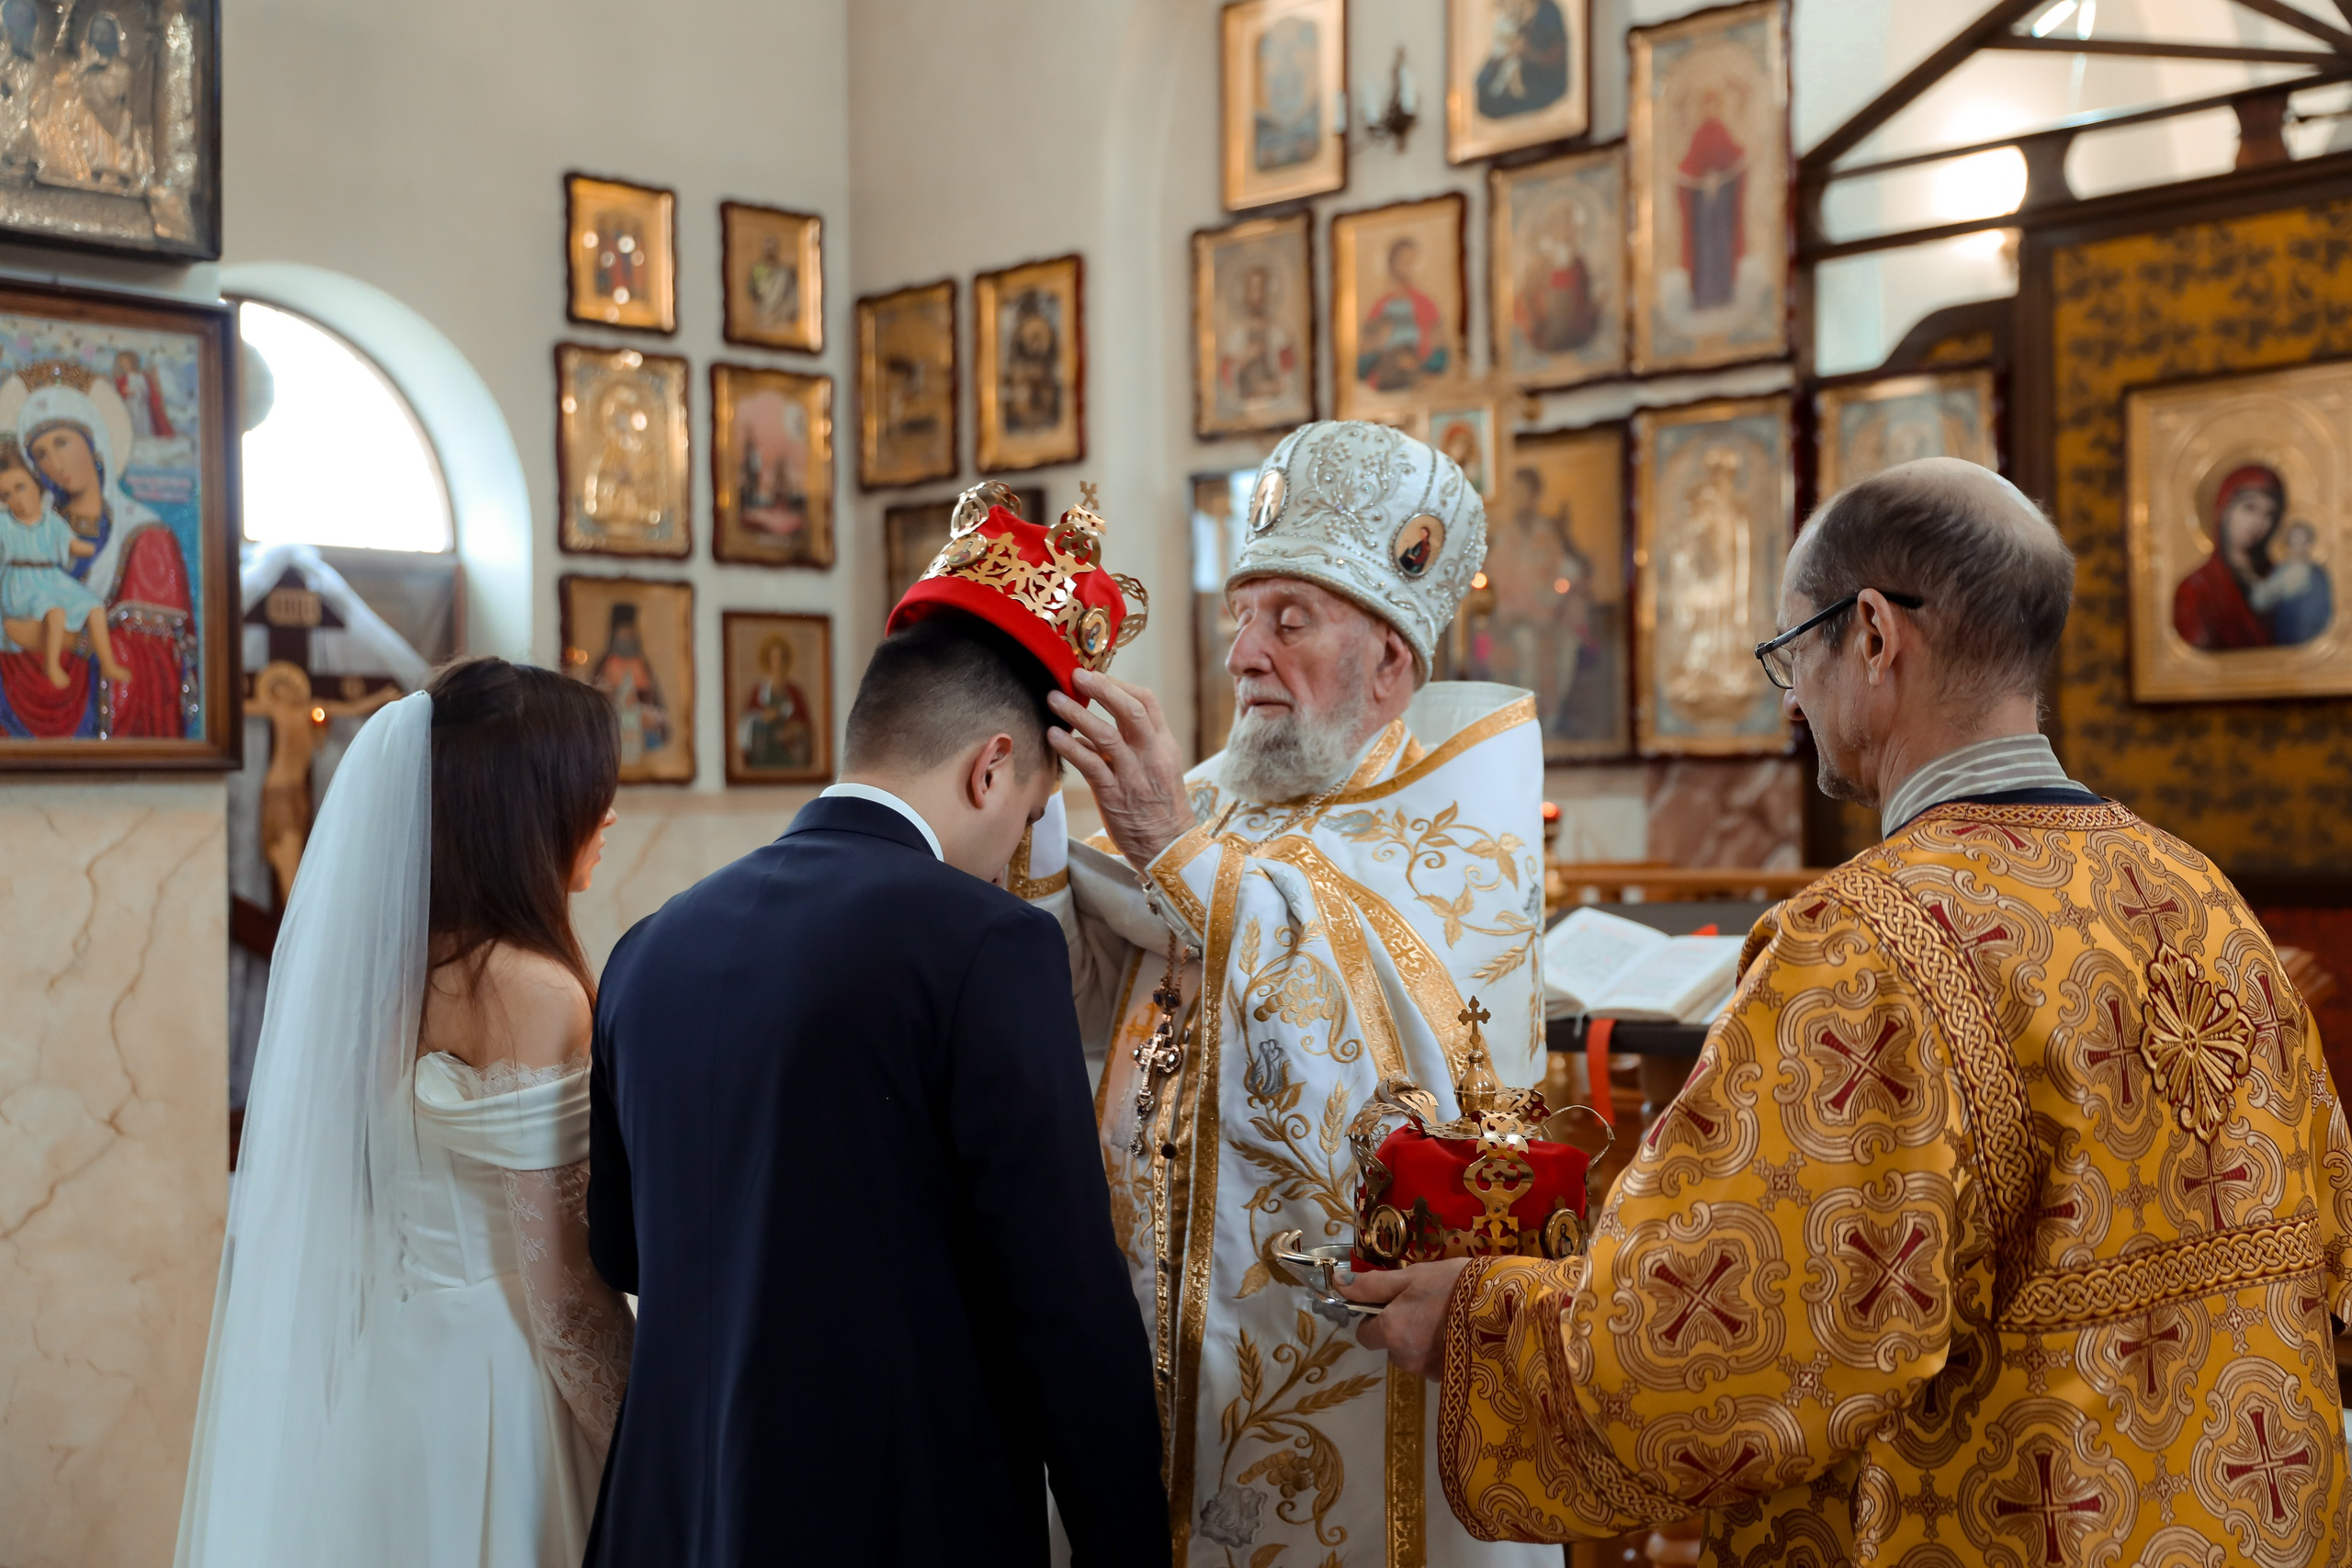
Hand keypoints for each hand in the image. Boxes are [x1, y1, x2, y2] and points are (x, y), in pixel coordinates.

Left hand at [1047, 669, 1195, 869]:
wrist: (1169, 847)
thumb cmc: (1160, 808)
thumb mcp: (1159, 768)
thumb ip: (1133, 745)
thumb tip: (1091, 729)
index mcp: (1164, 744)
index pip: (1147, 702)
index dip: (1119, 685)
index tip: (1097, 676)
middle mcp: (1151, 754)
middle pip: (1129, 710)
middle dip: (1101, 688)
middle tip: (1075, 675)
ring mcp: (1133, 774)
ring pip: (1105, 734)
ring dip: (1076, 714)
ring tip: (1053, 699)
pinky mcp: (1114, 795)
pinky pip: (1090, 765)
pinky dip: (1070, 747)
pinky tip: (1053, 736)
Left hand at [1343, 1256, 1471, 1380]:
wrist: (1506, 1307)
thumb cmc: (1454, 1285)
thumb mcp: (1411, 1277)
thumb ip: (1372, 1285)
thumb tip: (1339, 1285)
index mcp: (1391, 1333)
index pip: (1365, 1336)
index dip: (1375, 1319)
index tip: (1395, 1303)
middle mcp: (1405, 1359)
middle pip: (1390, 1347)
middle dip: (1401, 1330)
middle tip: (1426, 1306)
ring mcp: (1429, 1373)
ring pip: (1413, 1356)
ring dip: (1421, 1342)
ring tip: (1448, 1319)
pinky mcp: (1451, 1379)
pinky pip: (1434, 1365)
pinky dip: (1441, 1352)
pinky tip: (1459, 1334)